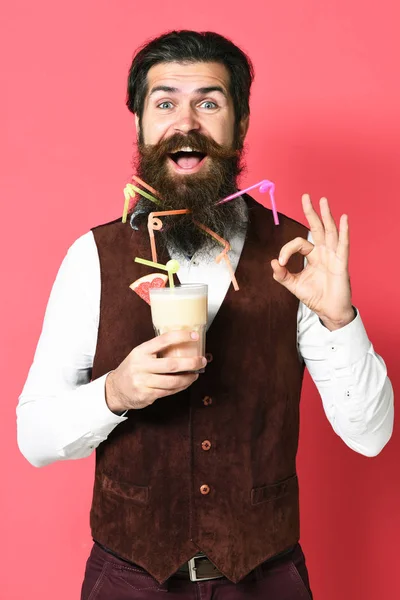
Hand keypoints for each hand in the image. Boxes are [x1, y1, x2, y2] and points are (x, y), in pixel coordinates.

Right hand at [105, 331, 206, 412]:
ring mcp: (143, 382)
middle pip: (172, 365)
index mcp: (141, 351)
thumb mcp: (140, 354)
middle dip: (191, 363)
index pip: (163, 340)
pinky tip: (185, 383)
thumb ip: (157, 350)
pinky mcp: (146, 395)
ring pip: (172, 381)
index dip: (180, 337)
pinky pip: (168, 392)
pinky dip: (180, 388)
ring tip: (195, 374)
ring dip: (188, 378)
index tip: (194, 336)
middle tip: (201, 361)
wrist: (115, 389)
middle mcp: (141, 366)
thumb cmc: (133, 368)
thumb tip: (183, 344)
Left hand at [271, 194, 353, 329]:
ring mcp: (334, 256)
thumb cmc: (315, 297)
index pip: (299, 243)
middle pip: (318, 228)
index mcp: (313, 256)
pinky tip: (343, 219)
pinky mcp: (341, 264)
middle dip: (311, 212)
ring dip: (326, 216)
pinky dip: (343, 232)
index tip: (280, 262)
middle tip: (306, 196)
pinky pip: (343, 245)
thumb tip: (273, 261)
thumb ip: (282, 274)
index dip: (287, 250)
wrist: (328, 312)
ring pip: (330, 232)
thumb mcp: (293, 285)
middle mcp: (324, 252)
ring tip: (323, 201)